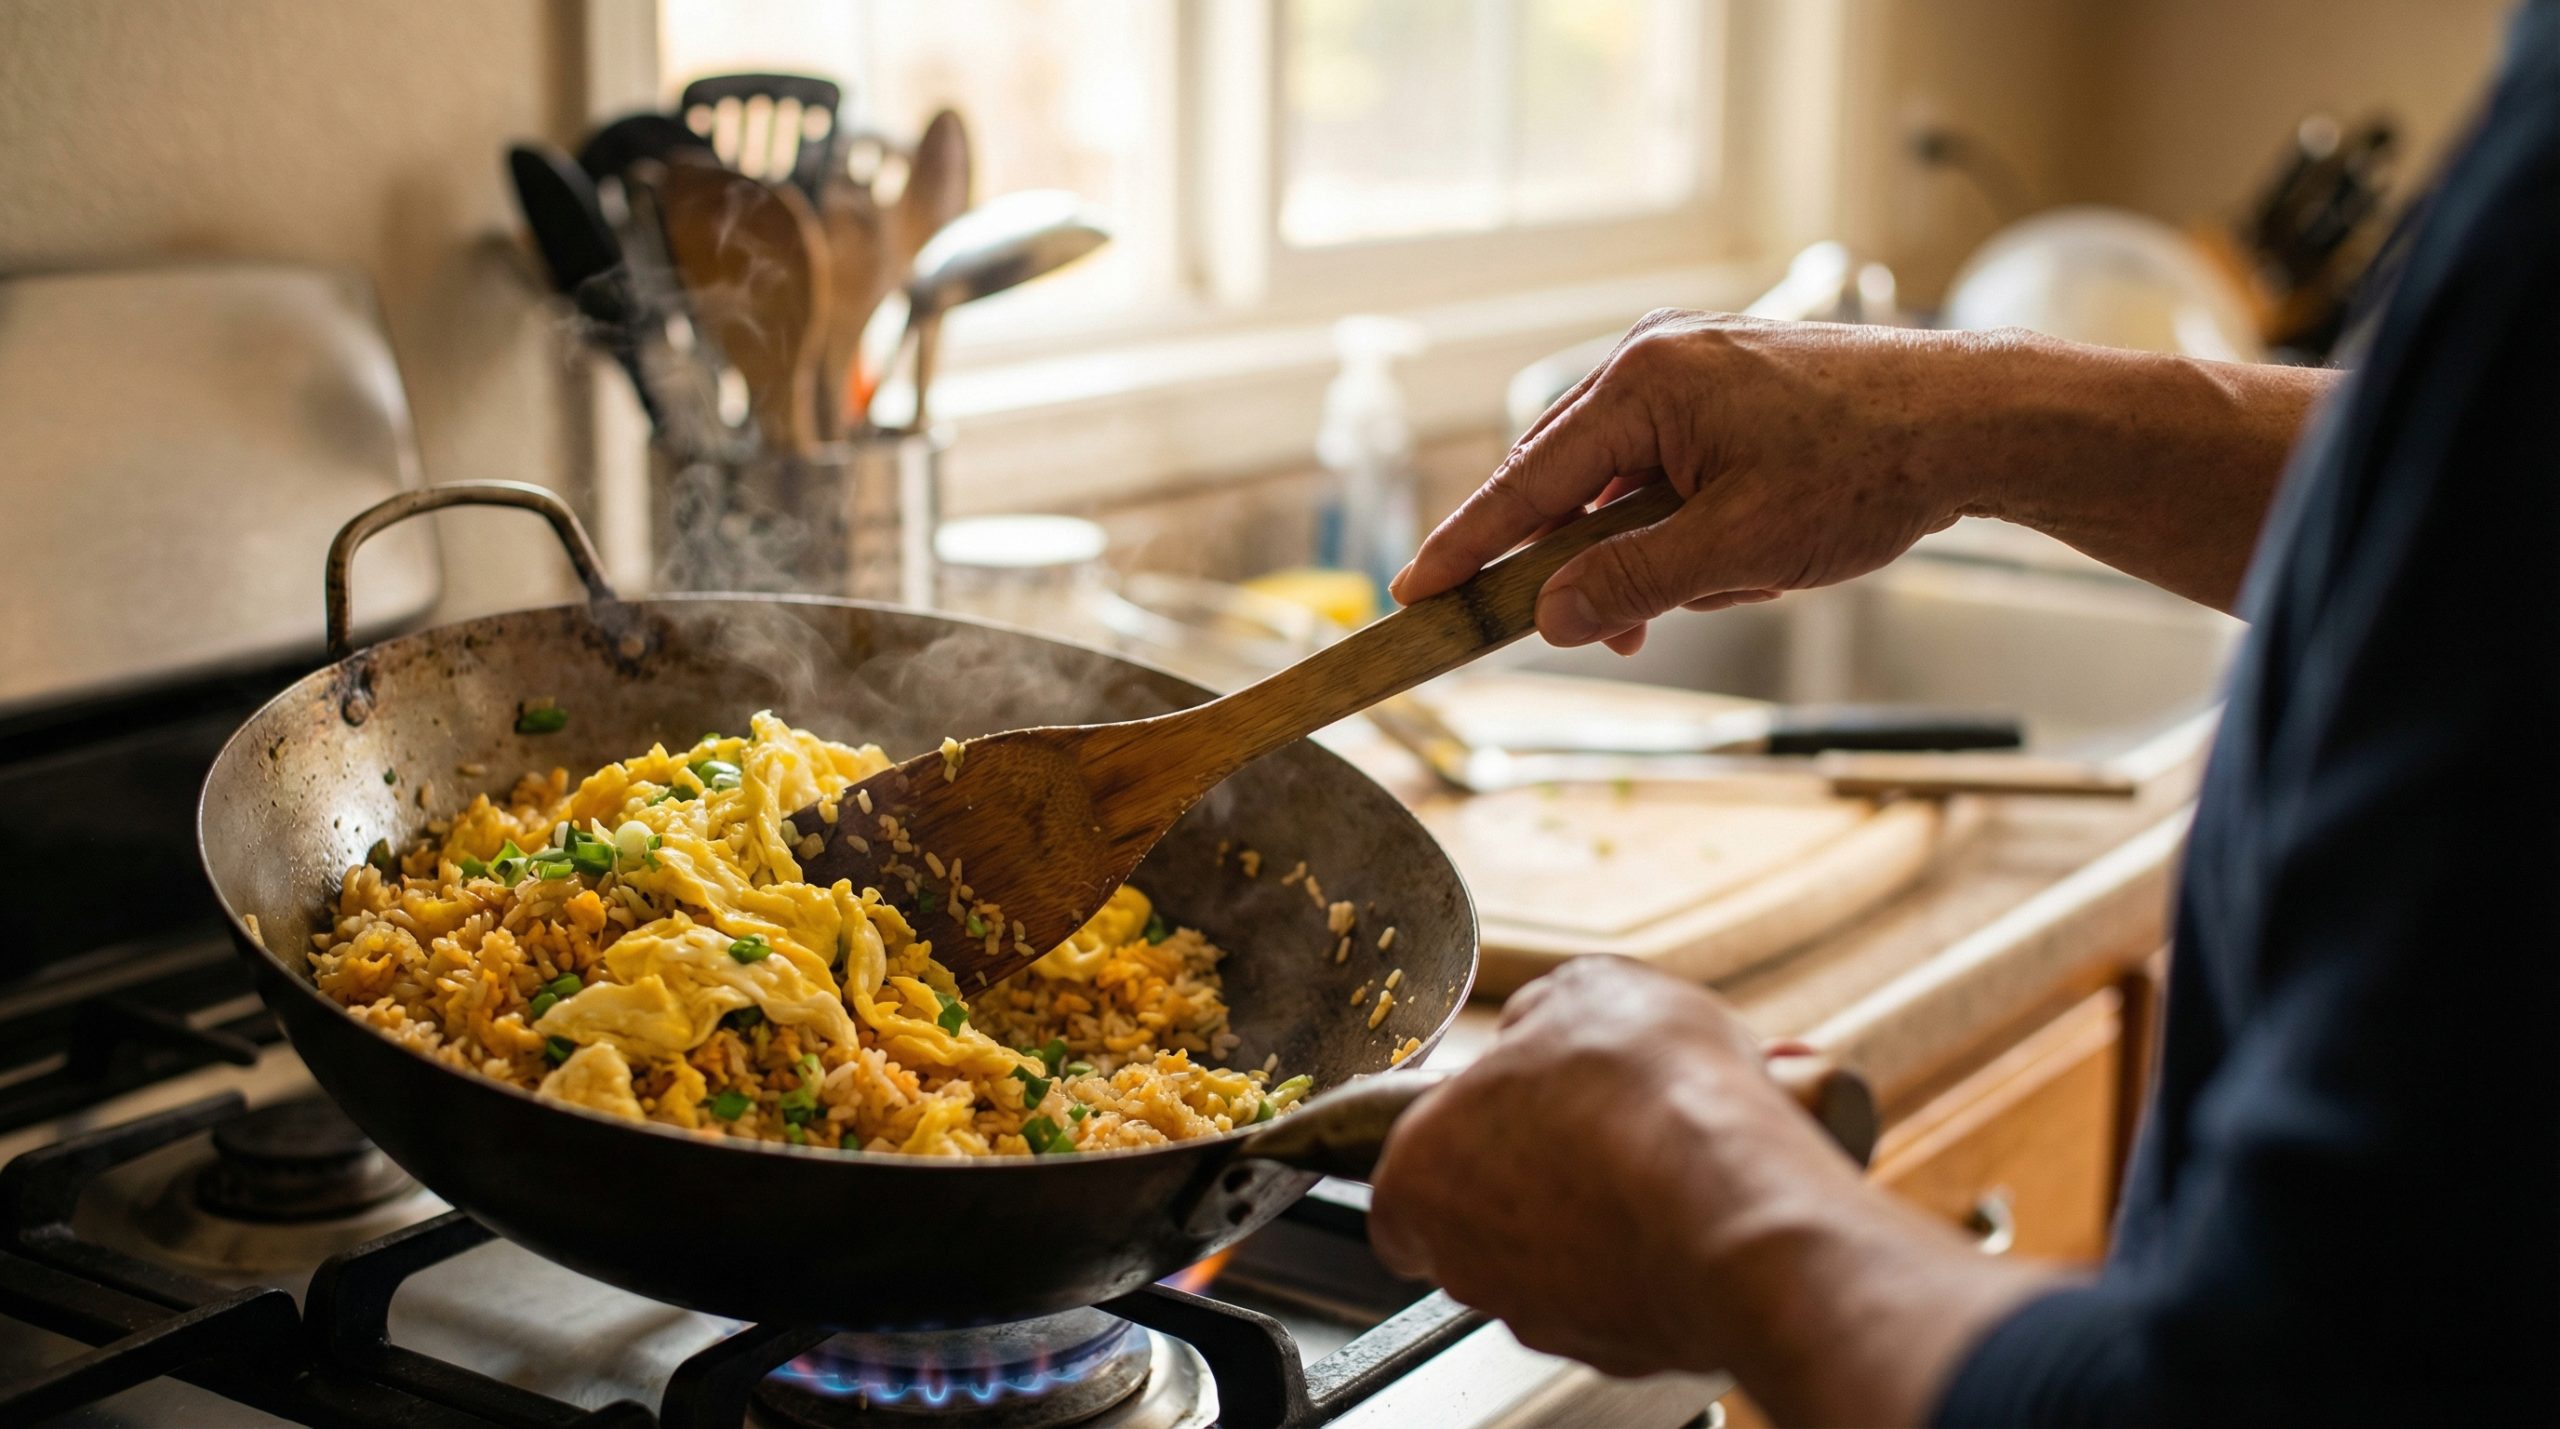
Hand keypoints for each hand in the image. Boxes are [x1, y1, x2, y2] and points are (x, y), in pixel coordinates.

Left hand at [1365, 957, 1867, 1377]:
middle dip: (1535, 1174)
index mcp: (1418, 1173)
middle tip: (1592, 1122)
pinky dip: (1647, 1259)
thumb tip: (1538, 1034)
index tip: (1506, 1109)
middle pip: (1480, 1219)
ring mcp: (1540, 1317)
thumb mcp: (1583, 992)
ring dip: (1595, 1216)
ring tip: (1656, 1159)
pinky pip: (1621, 1298)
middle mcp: (1463, 1262)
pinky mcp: (1616, 1351)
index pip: (1403, 1179)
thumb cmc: (1646, 1098)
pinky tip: (1690, 1208)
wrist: (1741, 1208)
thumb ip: (1537, 1020)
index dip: (1459, 1135)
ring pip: (1553, 1262)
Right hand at [1392, 311, 1983, 652]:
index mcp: (1644, 383)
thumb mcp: (1740, 548)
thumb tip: (1549, 619)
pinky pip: (1668, 468)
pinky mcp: (1727, 388)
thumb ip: (1631, 583)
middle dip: (1580, 563)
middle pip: (1565, 479)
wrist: (1975, 420)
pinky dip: (1682, 524)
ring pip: (1622, 482)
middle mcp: (1656, 362)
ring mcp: (1693, 369)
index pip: (1526, 481)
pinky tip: (1737, 564)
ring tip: (1714, 592)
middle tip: (1585, 631)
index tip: (1415, 592)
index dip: (1467, 545)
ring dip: (1647, 551)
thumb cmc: (1869, 469)